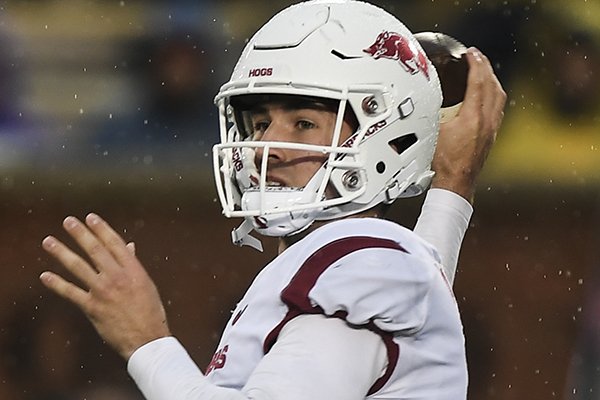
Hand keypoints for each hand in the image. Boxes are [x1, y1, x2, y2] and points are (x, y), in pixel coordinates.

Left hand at [40, 213, 170, 359]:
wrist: (147, 338)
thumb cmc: (150, 311)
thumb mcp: (146, 283)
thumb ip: (133, 264)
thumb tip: (128, 245)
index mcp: (133, 270)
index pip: (114, 243)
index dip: (101, 229)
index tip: (90, 217)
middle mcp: (117, 277)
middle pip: (94, 250)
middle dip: (80, 234)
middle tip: (68, 221)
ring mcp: (103, 292)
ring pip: (78, 267)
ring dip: (61, 253)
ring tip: (48, 241)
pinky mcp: (92, 308)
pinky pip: (70, 293)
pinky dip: (57, 284)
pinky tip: (45, 275)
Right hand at [431, 47, 506, 202]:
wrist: (456, 183)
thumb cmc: (443, 163)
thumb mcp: (432, 132)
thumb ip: (434, 113)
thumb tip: (426, 100)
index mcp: (472, 117)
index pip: (478, 82)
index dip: (475, 64)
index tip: (471, 53)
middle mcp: (487, 121)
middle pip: (493, 86)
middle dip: (485, 68)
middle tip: (477, 57)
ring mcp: (491, 129)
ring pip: (499, 97)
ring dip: (491, 80)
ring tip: (483, 72)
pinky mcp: (491, 136)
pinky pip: (498, 108)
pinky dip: (493, 95)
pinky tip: (486, 96)